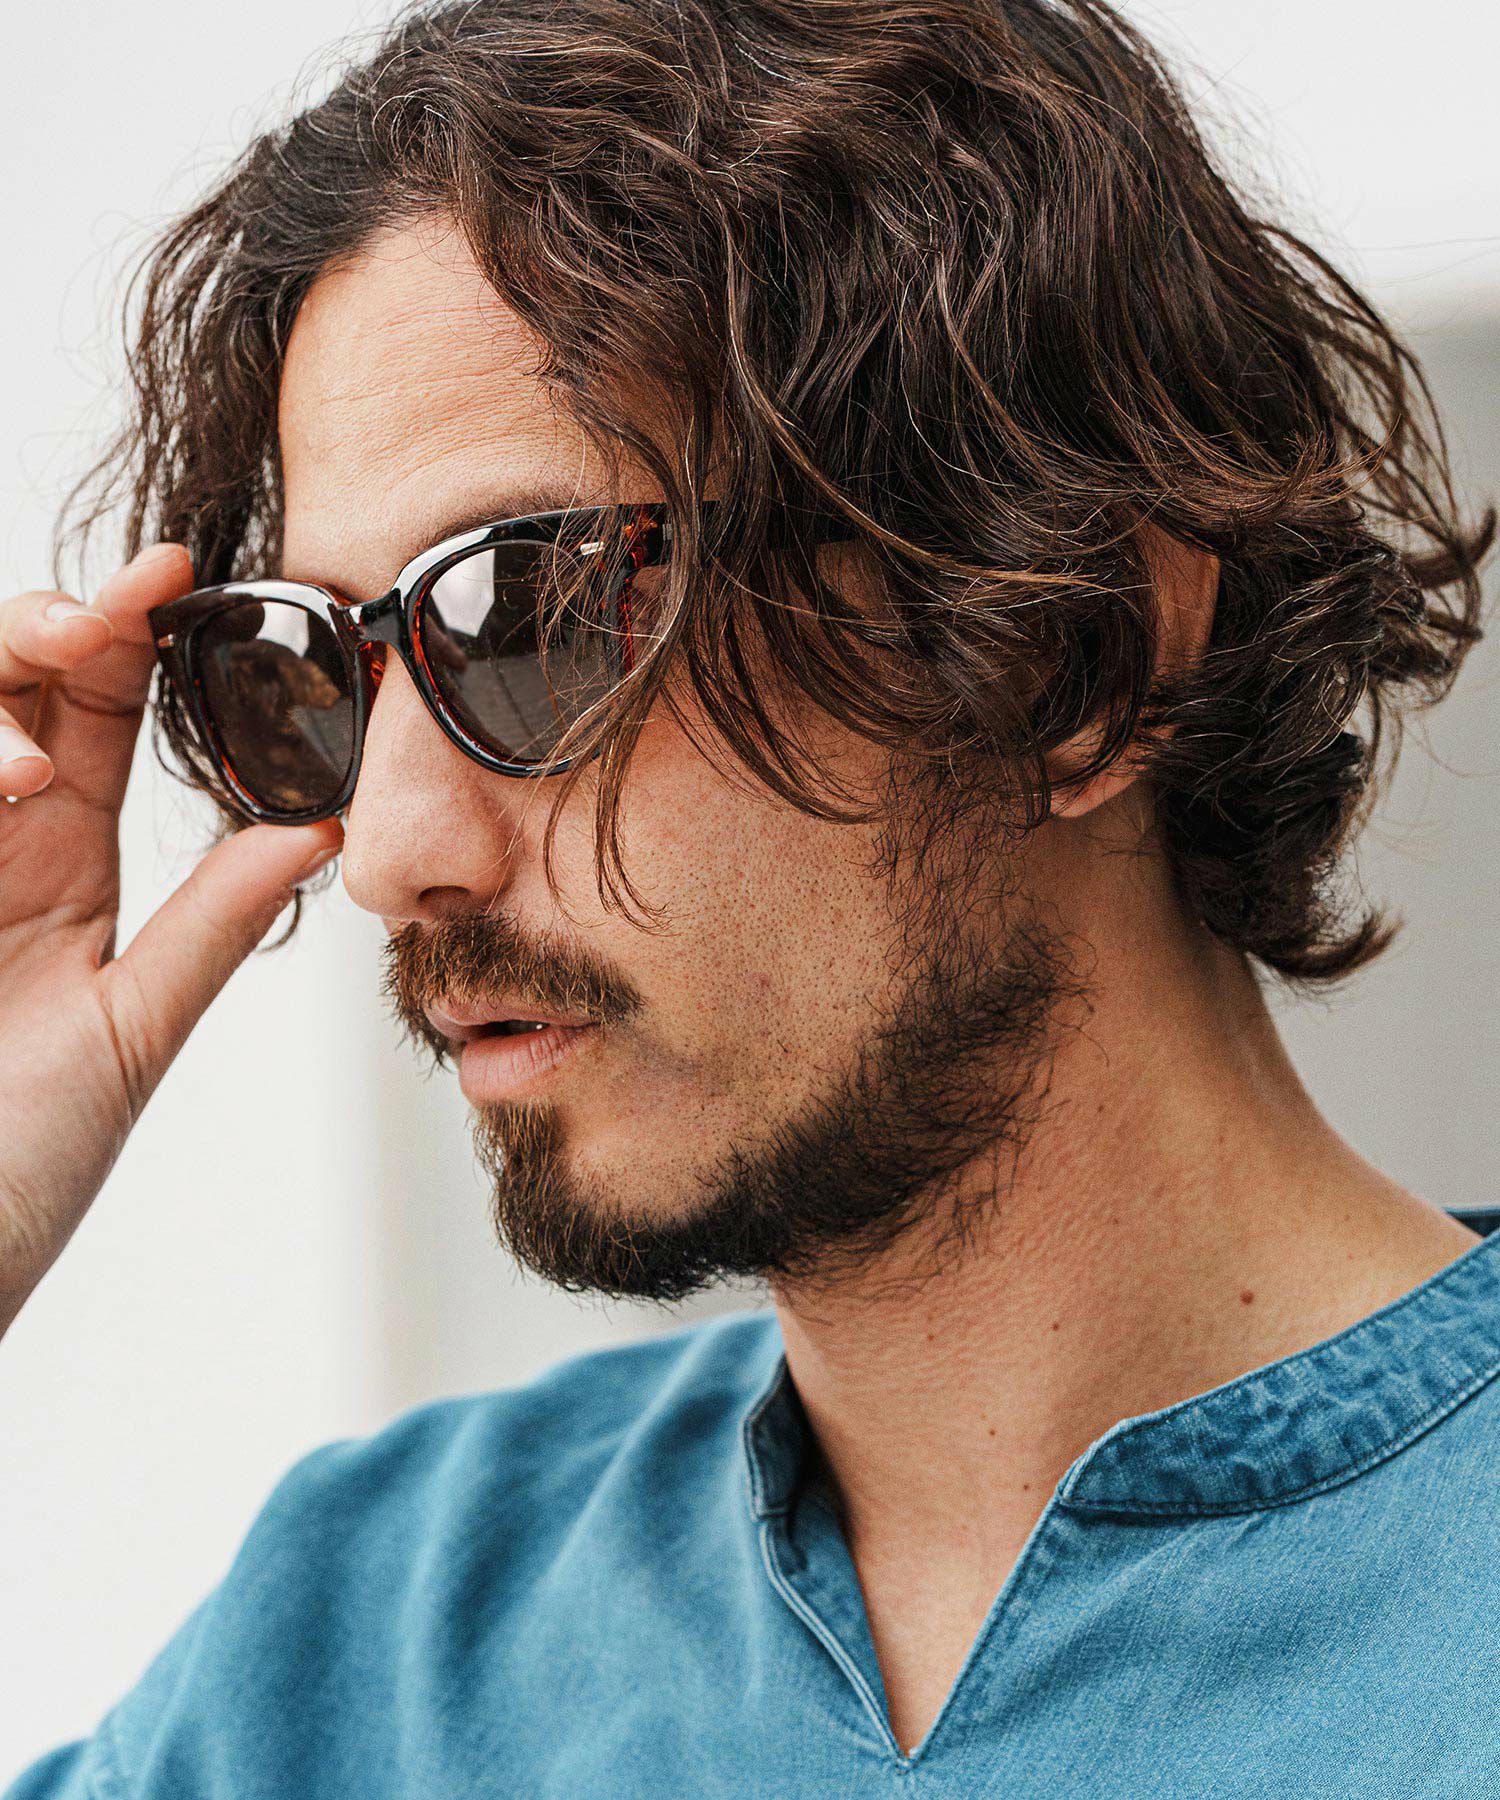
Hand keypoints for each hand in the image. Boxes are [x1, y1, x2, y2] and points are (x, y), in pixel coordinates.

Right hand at [0, 543, 342, 1337]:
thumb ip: (209, 925)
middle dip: (43, 624)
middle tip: (100, 623)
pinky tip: (7, 788)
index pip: (89, 707)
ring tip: (34, 771)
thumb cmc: (18, 1166)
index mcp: (57, 860)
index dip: (124, 629)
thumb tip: (323, 827)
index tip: (174, 576)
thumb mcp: (129, 1034)